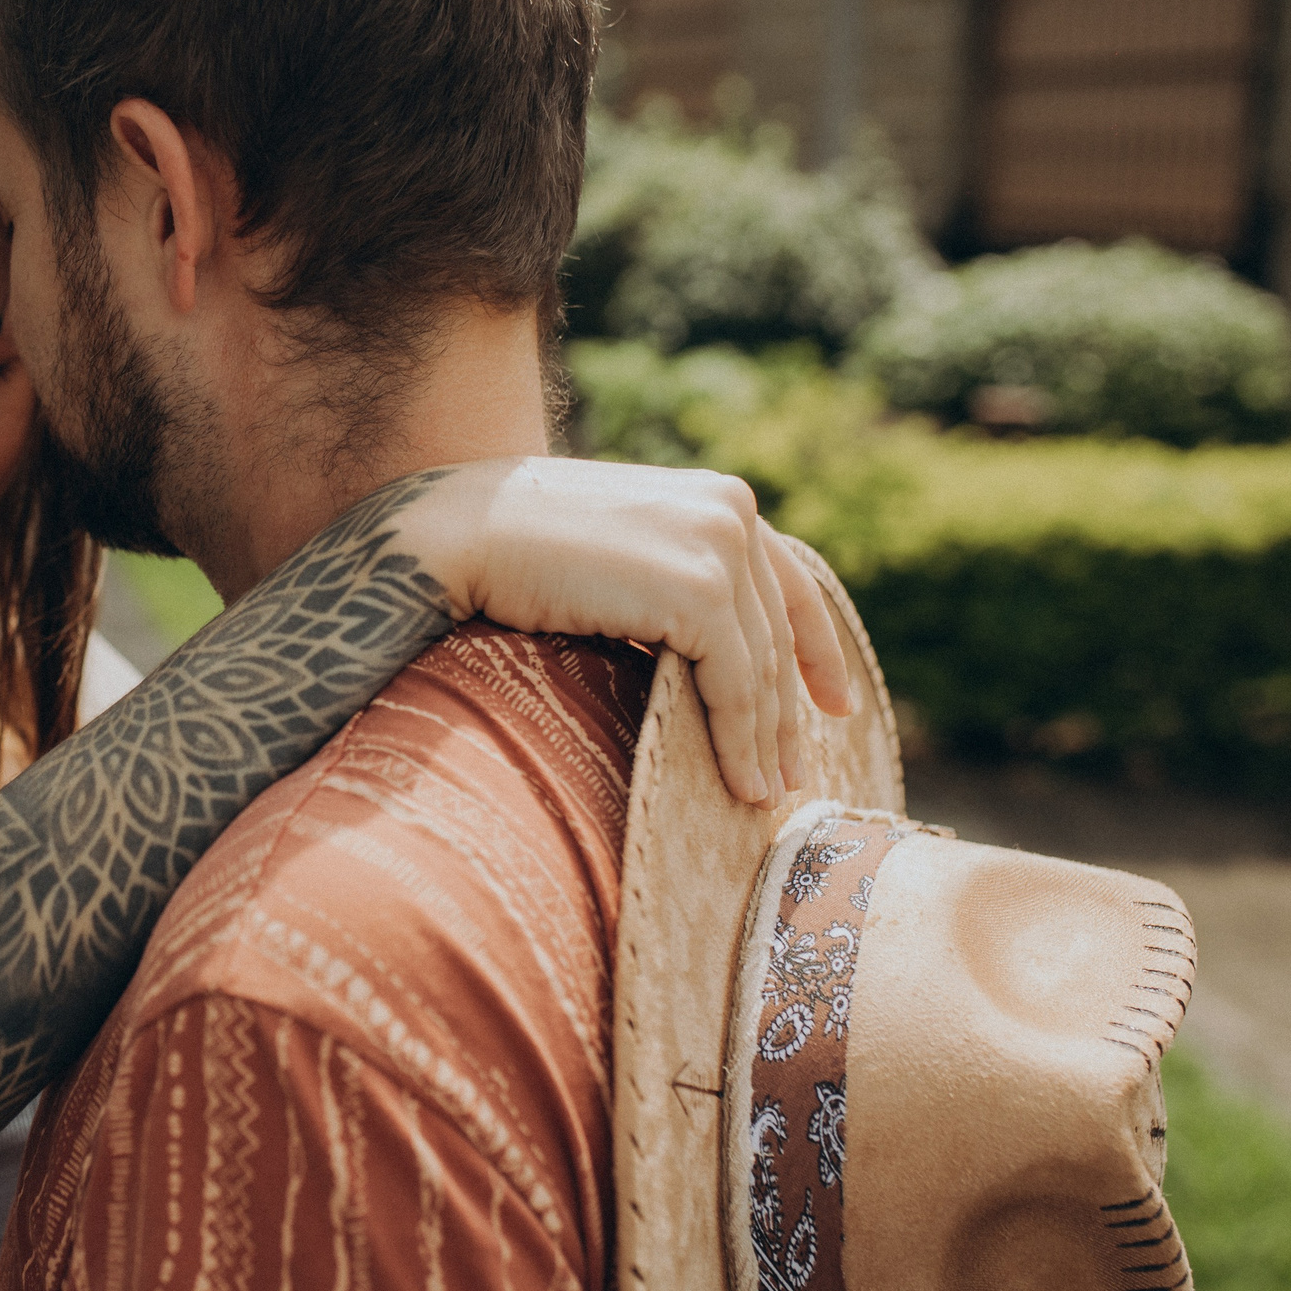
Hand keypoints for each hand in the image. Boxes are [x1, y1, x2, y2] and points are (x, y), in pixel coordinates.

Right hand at [392, 457, 855, 805]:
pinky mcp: (696, 591)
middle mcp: (731, 510)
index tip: (833, 702)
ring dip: (766, 740)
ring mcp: (718, 546)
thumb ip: (668, 579)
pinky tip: (741, 785)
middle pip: (776, 632)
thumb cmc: (514, 549)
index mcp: (717, 496)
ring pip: (760, 665)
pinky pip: (735, 684)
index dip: (816, 649)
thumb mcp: (618, 554)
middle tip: (795, 771)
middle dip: (788, 711)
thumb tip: (701, 648)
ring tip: (764, 794)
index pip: (788, 582)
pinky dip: (740, 743)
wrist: (457, 533)